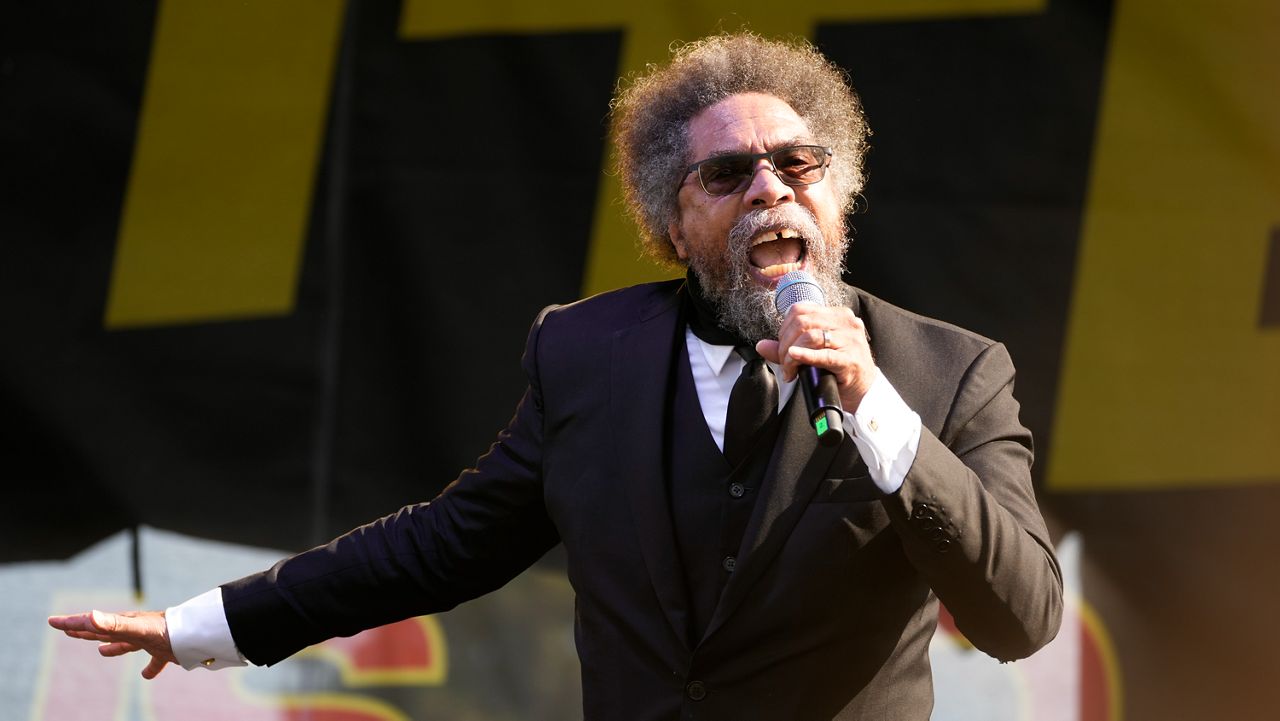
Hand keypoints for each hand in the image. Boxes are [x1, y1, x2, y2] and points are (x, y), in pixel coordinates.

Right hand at [48, 609, 176, 678]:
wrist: (196, 635)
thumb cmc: (166, 630)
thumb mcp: (136, 629)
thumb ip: (113, 625)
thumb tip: (89, 616)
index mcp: (124, 623)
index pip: (93, 622)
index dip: (72, 623)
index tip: (52, 621)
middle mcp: (134, 629)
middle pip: (105, 631)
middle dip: (86, 631)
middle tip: (68, 630)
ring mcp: (149, 640)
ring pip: (126, 644)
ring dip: (112, 647)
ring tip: (100, 651)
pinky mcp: (164, 652)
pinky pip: (154, 662)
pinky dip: (149, 669)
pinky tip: (146, 676)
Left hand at [756, 301, 876, 411]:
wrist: (863, 391)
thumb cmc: (838, 370)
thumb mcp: (813, 352)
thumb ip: (788, 347)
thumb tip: (761, 345)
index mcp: (836, 315)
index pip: (800, 310)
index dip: (784, 328)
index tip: (783, 348)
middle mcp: (845, 323)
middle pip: (802, 322)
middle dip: (785, 343)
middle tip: (785, 364)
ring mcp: (850, 340)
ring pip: (810, 336)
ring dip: (792, 355)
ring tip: (791, 371)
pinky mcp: (850, 360)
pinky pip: (825, 354)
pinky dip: (806, 355)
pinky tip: (795, 357)